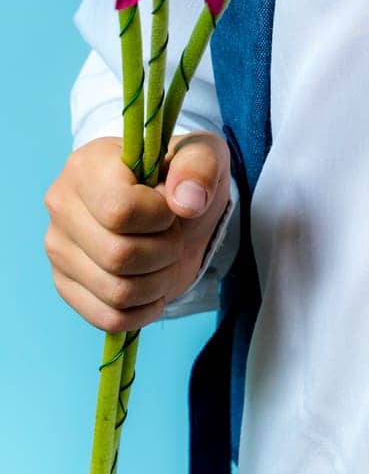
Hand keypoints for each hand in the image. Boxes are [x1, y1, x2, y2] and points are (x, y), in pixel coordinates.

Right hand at [43, 131, 231, 331]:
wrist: (171, 206)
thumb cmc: (181, 177)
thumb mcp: (204, 155)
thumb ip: (201, 166)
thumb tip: (187, 203)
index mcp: (88, 165)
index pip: (120, 211)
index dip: (159, 217)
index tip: (169, 206)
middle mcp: (62, 205)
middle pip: (119, 256)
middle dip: (165, 251)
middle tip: (173, 235)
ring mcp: (58, 249)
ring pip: (115, 292)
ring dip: (158, 282)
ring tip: (165, 259)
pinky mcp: (64, 284)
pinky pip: (106, 318)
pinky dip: (142, 311)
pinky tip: (154, 289)